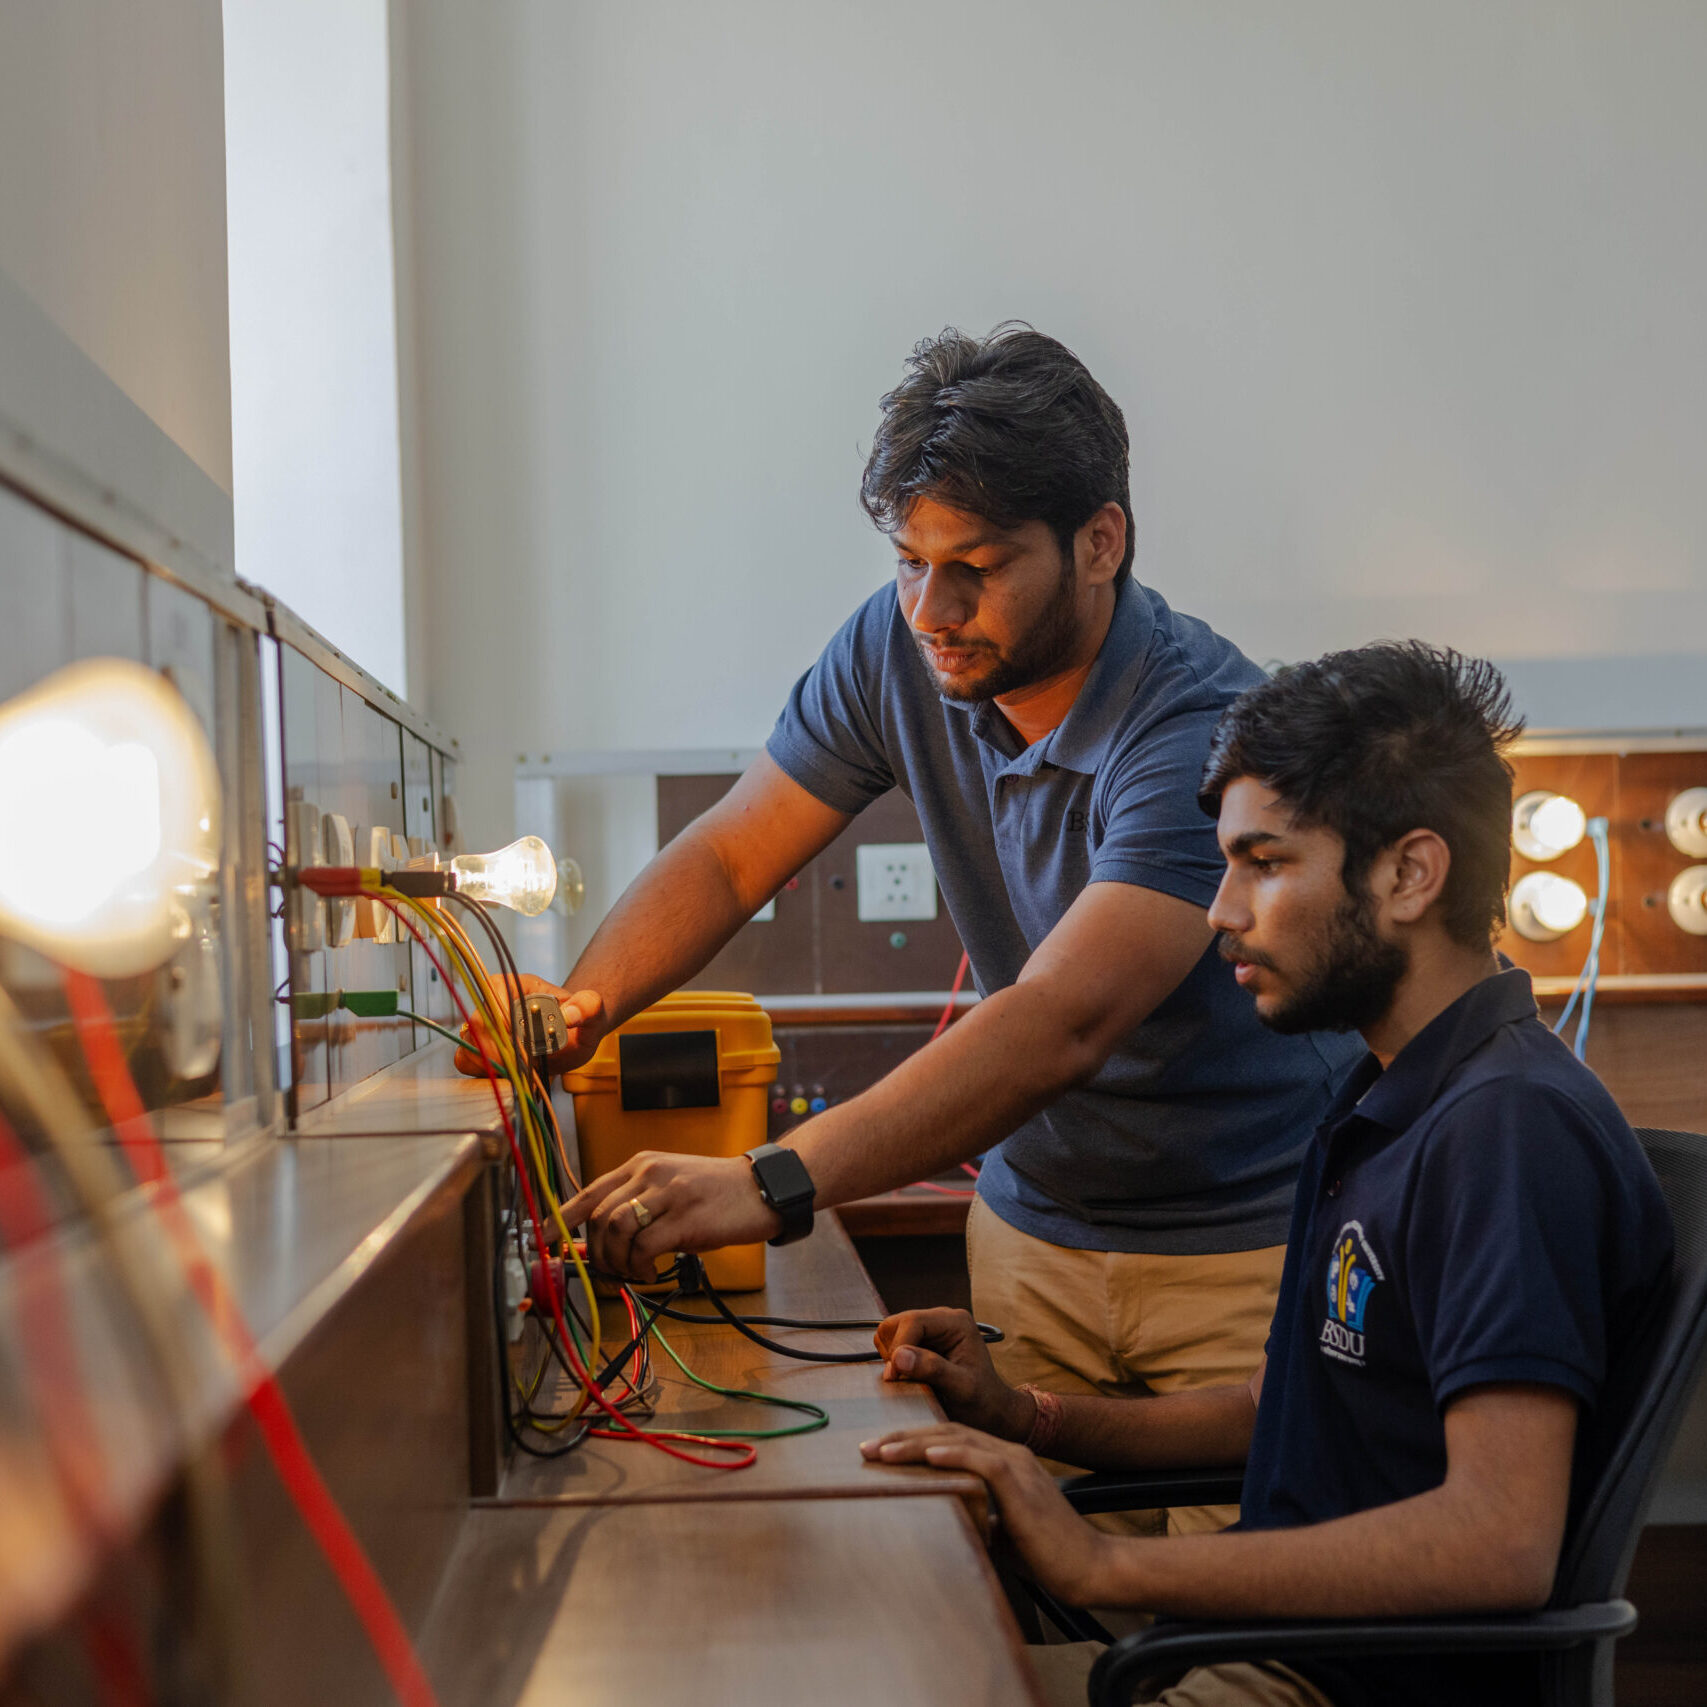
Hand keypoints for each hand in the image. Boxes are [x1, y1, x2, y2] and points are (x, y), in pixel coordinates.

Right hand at [451, 974, 606, 1077]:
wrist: (574, 1038)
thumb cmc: (579, 1019)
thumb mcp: (591, 1010)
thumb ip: (588, 1006)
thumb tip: (569, 1016)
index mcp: (512, 986)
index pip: (493, 998)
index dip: (505, 1023)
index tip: (523, 1045)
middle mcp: (492, 1006)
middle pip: (477, 1027)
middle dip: (500, 1051)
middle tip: (524, 1066)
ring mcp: (483, 1032)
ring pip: (469, 1049)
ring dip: (495, 1067)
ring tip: (523, 1073)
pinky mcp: (482, 1054)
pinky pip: (469, 1066)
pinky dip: (488, 1076)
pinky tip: (513, 1078)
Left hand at [560, 1151, 783, 1280]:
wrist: (760, 1189)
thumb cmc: (714, 1193)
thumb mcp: (671, 1187)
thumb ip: (638, 1205)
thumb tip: (600, 1244)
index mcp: (642, 1163)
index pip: (589, 1191)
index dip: (560, 1220)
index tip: (541, 1242)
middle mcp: (650, 1173)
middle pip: (599, 1217)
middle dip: (595, 1253)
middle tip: (608, 1270)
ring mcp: (668, 1193)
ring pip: (616, 1231)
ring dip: (616, 1262)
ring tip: (632, 1271)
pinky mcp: (686, 1218)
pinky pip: (644, 1247)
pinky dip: (639, 1267)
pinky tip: (650, 1272)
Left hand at [858, 1424, 1115, 1605]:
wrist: (1089, 1567)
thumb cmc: (1046, 1555)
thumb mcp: (1000, 1530)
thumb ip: (975, 1515)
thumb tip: (942, 1518)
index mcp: (1004, 1461)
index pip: (949, 1440)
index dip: (912, 1442)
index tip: (879, 1451)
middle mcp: (1008, 1454)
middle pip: (946, 1433)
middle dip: (902, 1438)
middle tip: (866, 1446)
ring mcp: (1016, 1464)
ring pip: (957, 1440)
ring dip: (915, 1444)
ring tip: (882, 1450)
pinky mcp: (1021, 1482)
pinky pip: (981, 1460)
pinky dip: (952, 1455)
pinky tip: (927, 1456)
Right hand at [874, 1308, 1033, 1440]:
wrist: (990, 1410)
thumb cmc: (982, 1401)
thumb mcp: (962, 1388)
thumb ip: (933, 1369)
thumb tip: (899, 1356)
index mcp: (957, 1322)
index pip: (913, 1322)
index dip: (898, 1347)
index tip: (894, 1376)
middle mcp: (942, 1319)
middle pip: (897, 1323)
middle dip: (893, 1352)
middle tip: (902, 1380)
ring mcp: (930, 1329)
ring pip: (890, 1333)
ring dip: (892, 1357)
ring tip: (909, 1379)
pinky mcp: (921, 1341)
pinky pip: (892, 1344)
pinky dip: (893, 1361)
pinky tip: (910, 1377)